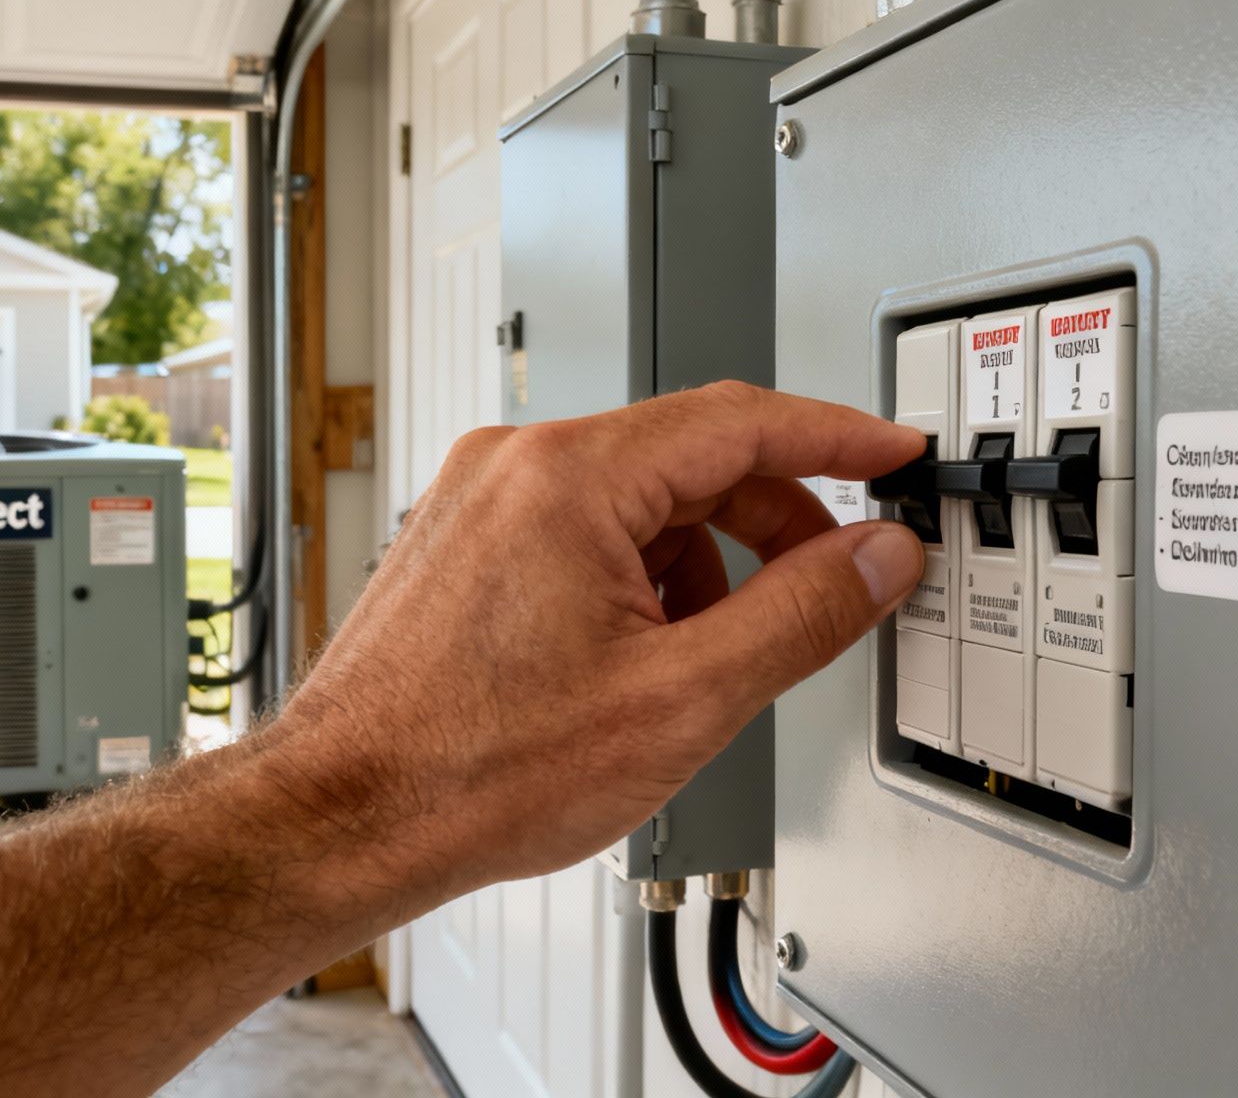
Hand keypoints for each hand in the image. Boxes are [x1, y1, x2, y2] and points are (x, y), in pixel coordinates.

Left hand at [277, 381, 927, 902]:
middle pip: (689, 456)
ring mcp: (476, 501)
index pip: (741, 419)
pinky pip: (581, 530)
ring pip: (635, 500)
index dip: (838, 436)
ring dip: (700, 564)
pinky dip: (636, 580)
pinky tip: (640, 661)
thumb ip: (801, 615)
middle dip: (773, 521)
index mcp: (567, 477)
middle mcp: (512, 466)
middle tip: (831, 581)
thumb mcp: (683, 700)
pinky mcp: (459, 543)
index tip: (891, 452)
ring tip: (704, 660)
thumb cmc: (470, 769)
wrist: (346, 818)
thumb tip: (875, 557)